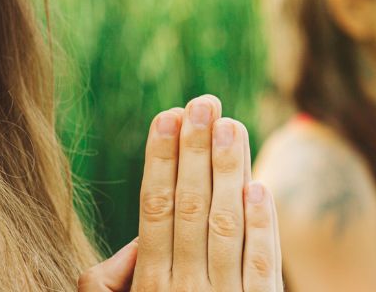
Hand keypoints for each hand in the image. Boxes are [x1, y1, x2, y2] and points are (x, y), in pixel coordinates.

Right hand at [79, 95, 282, 290]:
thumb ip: (113, 278)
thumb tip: (134, 239)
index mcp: (150, 282)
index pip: (155, 207)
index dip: (162, 159)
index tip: (169, 116)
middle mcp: (184, 288)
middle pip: (190, 206)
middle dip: (195, 150)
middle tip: (203, 103)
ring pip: (225, 224)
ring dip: (229, 171)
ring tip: (230, 125)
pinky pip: (261, 264)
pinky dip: (261, 224)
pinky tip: (259, 187)